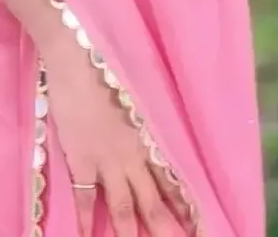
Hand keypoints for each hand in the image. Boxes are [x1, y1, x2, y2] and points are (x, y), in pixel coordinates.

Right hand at [44, 45, 192, 235]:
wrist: (79, 58)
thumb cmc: (111, 67)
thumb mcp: (141, 94)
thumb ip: (148, 121)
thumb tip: (157, 134)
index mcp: (150, 139)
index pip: (173, 182)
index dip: (185, 207)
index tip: (199, 226)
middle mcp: (133, 157)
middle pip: (154, 205)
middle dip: (166, 231)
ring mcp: (107, 162)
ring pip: (125, 209)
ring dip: (132, 235)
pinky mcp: (81, 161)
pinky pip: (85, 198)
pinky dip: (85, 222)